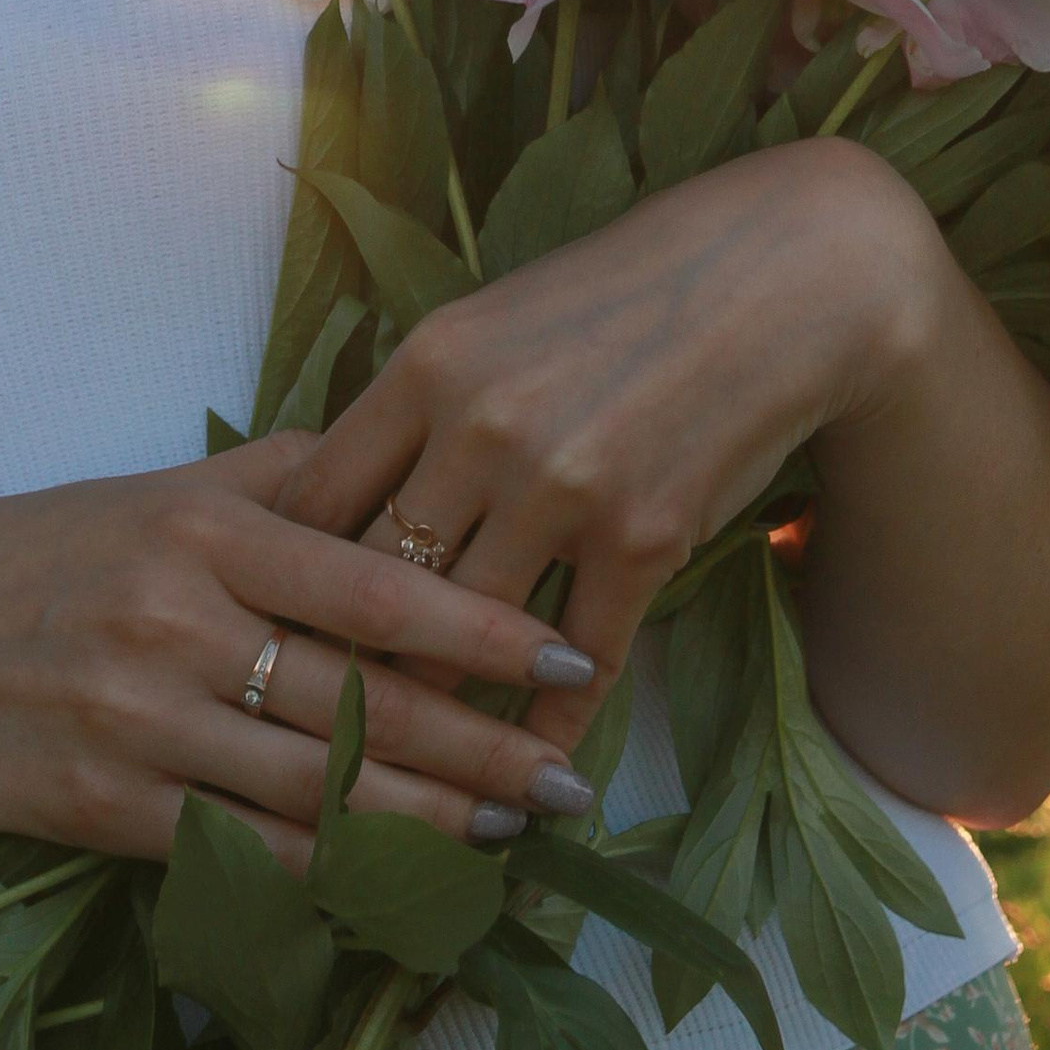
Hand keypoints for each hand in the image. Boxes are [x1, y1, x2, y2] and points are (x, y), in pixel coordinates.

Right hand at [0, 433, 600, 876]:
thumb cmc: (43, 551)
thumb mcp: (160, 490)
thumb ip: (285, 478)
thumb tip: (405, 460)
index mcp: (208, 527)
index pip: (377, 589)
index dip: (483, 632)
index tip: (568, 659)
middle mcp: (179, 617)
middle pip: (363, 700)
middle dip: (482, 747)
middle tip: (573, 782)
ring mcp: (136, 716)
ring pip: (312, 786)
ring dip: (424, 823)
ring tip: (512, 837)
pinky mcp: (98, 802)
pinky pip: (235, 848)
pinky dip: (322, 873)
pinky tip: (390, 886)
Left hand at [273, 138, 952, 747]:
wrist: (780, 279)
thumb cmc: (625, 292)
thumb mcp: (495, 322)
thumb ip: (418, 407)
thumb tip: (343, 497)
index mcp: (426, 364)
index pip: (312, 501)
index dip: (282, 578)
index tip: (269, 632)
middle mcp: (480, 429)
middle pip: (370, 583)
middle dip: (340, 660)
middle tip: (311, 726)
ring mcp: (563, 488)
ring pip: (461, 637)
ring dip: (436, 711)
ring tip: (407, 770)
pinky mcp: (643, 539)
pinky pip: (578, 664)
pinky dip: (547, 724)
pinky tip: (531, 769)